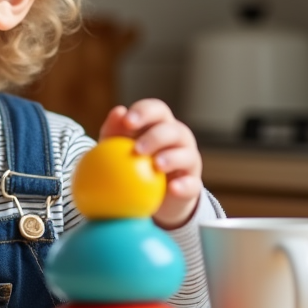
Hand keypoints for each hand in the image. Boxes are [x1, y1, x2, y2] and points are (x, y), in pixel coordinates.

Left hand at [98, 99, 201, 228]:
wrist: (148, 197)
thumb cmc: (130, 163)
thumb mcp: (116, 147)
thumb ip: (114, 129)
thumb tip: (118, 111)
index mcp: (160, 124)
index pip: (157, 110)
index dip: (144, 112)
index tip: (127, 122)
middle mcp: (178, 138)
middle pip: (173, 130)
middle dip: (156, 137)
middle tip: (138, 149)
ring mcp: (188, 160)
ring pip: (187, 154)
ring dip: (172, 158)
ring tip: (156, 165)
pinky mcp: (192, 184)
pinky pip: (192, 184)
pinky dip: (184, 185)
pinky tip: (172, 188)